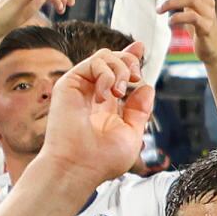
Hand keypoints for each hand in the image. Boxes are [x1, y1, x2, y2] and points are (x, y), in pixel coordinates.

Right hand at [35, 45, 154, 189]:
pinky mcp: (69, 84)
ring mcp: (81, 88)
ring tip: (119, 92)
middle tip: (134, 79)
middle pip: (113, 58)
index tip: (141, 48)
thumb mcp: (132, 134)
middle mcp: (93, 93)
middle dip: (130, 61)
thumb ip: (140, 111)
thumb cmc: (102, 159)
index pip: (118, 73)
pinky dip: (105, 74)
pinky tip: (104, 95)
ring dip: (120, 69)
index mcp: (107, 105)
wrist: (79, 167)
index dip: (130, 57)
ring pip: (104, 56)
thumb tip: (147, 87)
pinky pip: (93, 62)